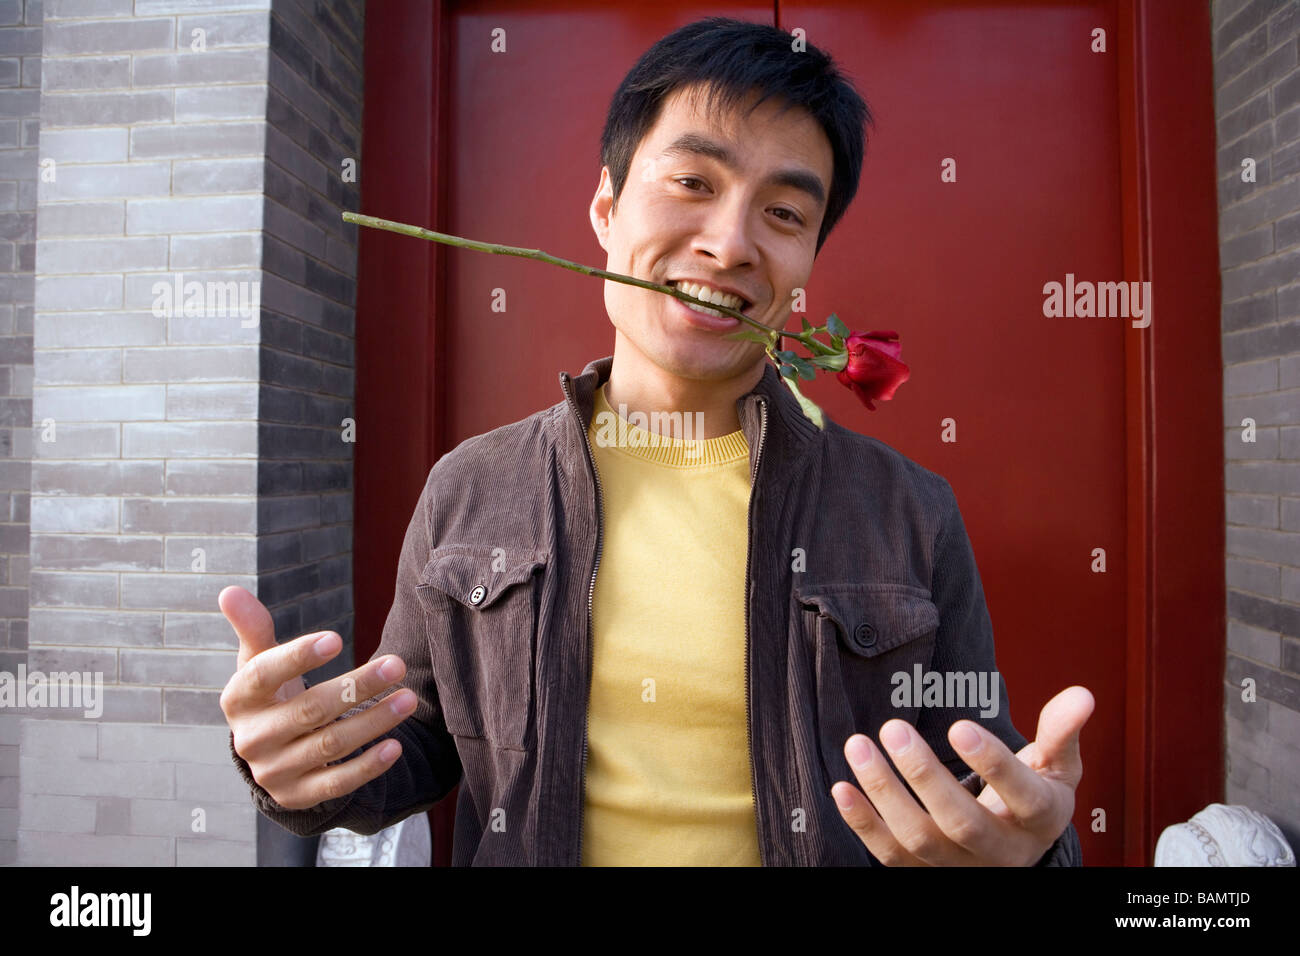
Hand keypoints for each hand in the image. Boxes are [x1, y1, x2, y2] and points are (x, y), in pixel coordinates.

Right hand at [218, 585, 416, 809]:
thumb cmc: (271, 695)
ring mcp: (274, 771)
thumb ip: (253, 628)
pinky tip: (395, 746)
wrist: (269, 755)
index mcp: (238, 699)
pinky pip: (336, 783)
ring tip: (408, 699)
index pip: (263, 675)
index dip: (297, 657)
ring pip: (329, 744)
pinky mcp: (298, 795)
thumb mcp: (259, 663)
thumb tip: (228, 591)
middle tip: (397, 664)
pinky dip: (367, 766)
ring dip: (373, 721)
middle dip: (357, 686)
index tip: (337, 638)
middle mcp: (252, 738)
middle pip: (309, 709)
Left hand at [830, 685, 1093, 864]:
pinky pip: (890, 855)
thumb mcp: (1056, 766)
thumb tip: (1082, 694)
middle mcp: (1001, 851)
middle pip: (962, 823)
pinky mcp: (925, 874)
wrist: (1015, 847)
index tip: (959, 725)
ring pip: (919, 840)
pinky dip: (863, 824)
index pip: (1022, 797)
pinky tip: (842, 787)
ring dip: (884, 793)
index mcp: (1039, 819)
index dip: (993, 764)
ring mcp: (960, 867)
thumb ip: (1062, 731)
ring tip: (859, 745)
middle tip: (894, 727)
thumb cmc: (1032, 794)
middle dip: (924, 775)